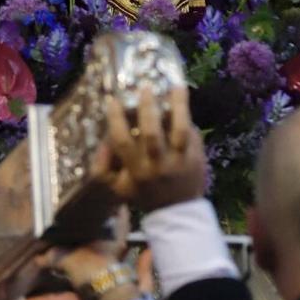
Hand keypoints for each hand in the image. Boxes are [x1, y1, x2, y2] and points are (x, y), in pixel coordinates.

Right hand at [90, 85, 206, 211]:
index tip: (114, 101)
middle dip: (147, 108)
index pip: (123, 141)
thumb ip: (104, 168)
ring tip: (176, 87)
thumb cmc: (145, 194)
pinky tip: (183, 106)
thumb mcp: (119, 187)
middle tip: (145, 88)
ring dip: (178, 107)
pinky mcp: (196, 159)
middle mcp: (158, 165)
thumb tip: (103, 143)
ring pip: (180, 130)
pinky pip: (193, 136)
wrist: (177, 212)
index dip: (116, 119)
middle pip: (152, 133)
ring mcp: (180, 162)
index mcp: (136, 171)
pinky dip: (188, 120)